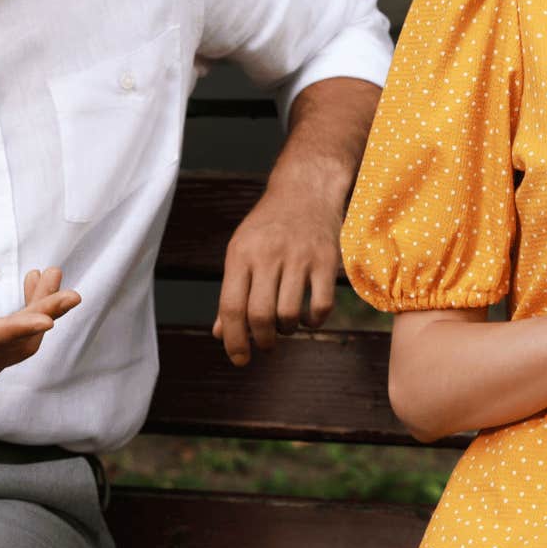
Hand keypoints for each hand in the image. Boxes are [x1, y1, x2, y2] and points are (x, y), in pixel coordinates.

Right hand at [0, 264, 80, 382]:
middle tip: (63, 284)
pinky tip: (33, 292)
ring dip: (41, 311)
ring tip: (49, 276)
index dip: (20, 327)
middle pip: (16, 341)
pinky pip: (18, 345)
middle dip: (44, 312)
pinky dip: (32, 320)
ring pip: (22, 344)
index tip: (49, 317)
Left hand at [213, 185, 341, 365]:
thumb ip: (232, 292)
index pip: (231, 307)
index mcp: (241, 254)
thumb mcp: (241, 251)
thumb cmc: (268, 226)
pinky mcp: (327, 260)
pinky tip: (308, 318)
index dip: (232, 340)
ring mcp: (300, 256)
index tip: (238, 359)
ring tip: (284, 327)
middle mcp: (268, 255)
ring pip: (289, 314)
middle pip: (259, 315)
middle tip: (265, 345)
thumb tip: (219, 333)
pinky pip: (321, 305)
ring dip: (286, 331)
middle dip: (261, 341)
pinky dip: (313, 322)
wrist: (305, 189)